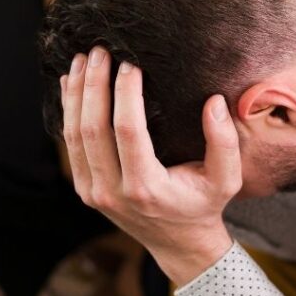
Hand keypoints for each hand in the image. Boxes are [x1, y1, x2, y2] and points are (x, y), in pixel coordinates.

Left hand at [61, 47, 239, 285]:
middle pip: (92, 129)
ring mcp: (93, 193)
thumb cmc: (204, 206)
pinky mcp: (85, 190)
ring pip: (74, 135)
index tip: (131, 63)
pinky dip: (68, 111)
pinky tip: (72, 84)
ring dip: (77, 94)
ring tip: (83, 59)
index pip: (127, 131)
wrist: (179, 244)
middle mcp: (113, 192)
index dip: (125, 92)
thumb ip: (224, 143)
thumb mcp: (227, 180)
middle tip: (101, 50)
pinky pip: (70, 145)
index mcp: (146, 188)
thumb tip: (214, 103)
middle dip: (95, 85)